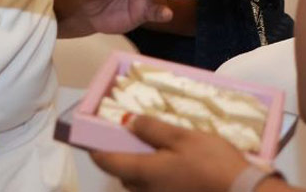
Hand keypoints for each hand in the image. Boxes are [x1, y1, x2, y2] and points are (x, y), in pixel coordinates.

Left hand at [91, 115, 251, 191]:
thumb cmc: (211, 162)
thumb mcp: (182, 137)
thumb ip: (152, 129)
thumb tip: (126, 121)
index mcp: (143, 173)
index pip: (106, 162)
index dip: (96, 148)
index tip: (94, 136)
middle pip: (123, 175)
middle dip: (123, 158)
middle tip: (132, 138)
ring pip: (141, 186)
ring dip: (142, 170)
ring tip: (156, 152)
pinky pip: (158, 191)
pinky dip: (158, 180)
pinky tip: (175, 169)